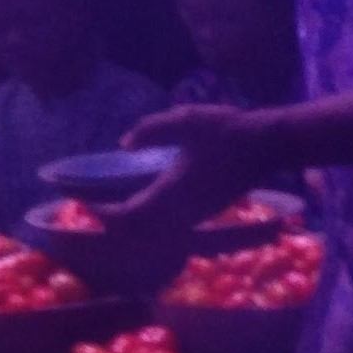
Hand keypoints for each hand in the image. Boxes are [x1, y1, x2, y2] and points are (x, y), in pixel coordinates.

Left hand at [107, 105, 280, 235]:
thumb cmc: (228, 130)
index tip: (84, 203)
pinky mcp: (204, 213)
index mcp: (171, 191)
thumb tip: (124, 143)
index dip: (104, 213)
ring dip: (131, 226)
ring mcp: (194, 215)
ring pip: (154, 233)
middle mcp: (181, 211)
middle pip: (137, 231)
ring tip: (112, 210)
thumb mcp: (186, 120)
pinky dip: (149, 223)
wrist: (268, 146)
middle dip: (113, 224)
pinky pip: (169, 227)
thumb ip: (152, 129)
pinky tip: (142, 207)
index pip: (128, 215)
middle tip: (92, 209)